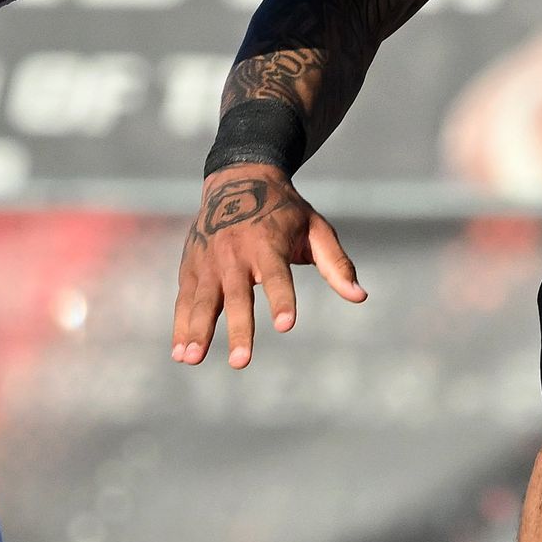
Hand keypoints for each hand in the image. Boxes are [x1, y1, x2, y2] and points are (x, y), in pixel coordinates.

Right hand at [172, 162, 365, 367]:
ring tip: (192, 359)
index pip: (277, 274)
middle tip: (241, 362)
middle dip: (238, 328)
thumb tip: (360, 296)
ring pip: (203, 299)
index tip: (287, 325)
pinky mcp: (192, 266)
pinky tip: (181, 353)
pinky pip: (185, 299)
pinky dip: (181, 325)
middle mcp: (236, 251)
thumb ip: (336, 263)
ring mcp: (210, 260)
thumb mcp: (315, 228)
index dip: (281, 299)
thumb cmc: (284, 211)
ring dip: (197, 330)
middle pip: (237, 294)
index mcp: (268, 241)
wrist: (238, 178)